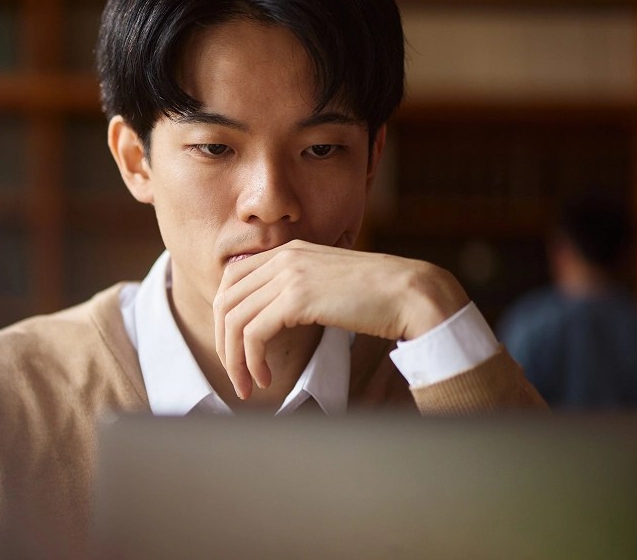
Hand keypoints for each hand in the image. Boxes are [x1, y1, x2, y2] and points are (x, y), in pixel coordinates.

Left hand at [212, 240, 468, 399]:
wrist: (412, 293)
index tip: (234, 349)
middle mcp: (283, 257)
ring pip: (235, 320)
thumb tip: (273, 319)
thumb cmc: (378, 297)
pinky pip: (254, 333)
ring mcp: (288, 275)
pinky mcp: (297, 298)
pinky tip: (265, 378)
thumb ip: (298, 291)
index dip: (226, 318)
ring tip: (248, 385)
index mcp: (287, 251)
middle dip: (224, 343)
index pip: (232, 281)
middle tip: (235, 375)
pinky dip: (252, 360)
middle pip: (226, 301)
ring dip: (235, 359)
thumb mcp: (326, 284)